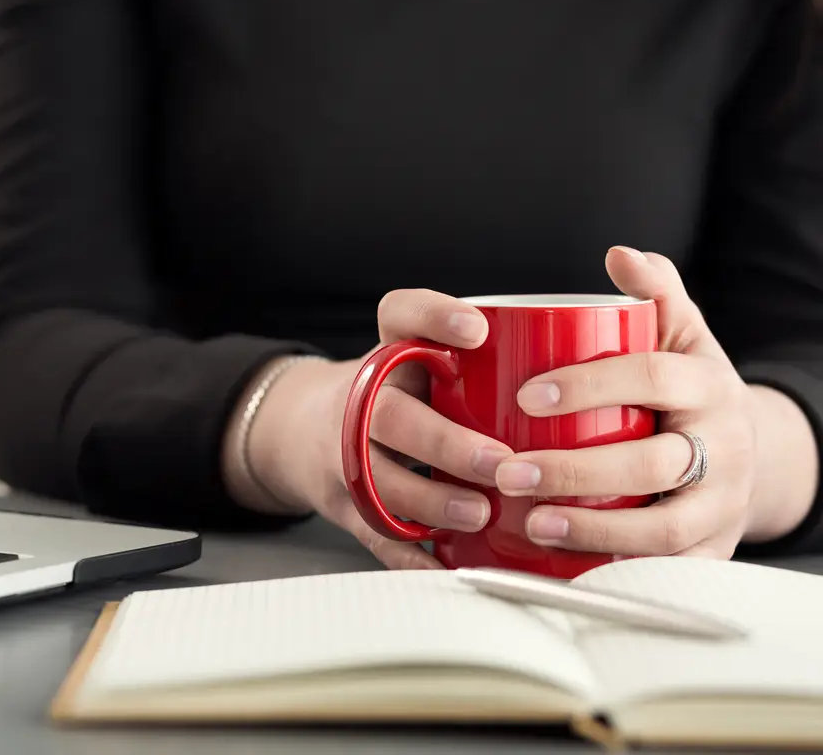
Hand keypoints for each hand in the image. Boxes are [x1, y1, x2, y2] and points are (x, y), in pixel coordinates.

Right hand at [225, 289, 513, 569]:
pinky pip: (375, 534)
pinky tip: (449, 565)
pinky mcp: (345, 505)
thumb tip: (578, 381)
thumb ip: (479, 362)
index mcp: (387, 354)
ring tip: (480, 514)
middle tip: (500, 461)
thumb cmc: (389, 394)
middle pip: (391, 416)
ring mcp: (346, 455)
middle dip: (446, 442)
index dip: (435, 318)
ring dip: (431, 500)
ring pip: (380, 481)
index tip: (477, 331)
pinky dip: (413, 556)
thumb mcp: (416, 358)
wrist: (303, 429)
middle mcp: (360, 400)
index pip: (400, 315)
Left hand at [494, 246, 757, 559]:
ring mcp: (722, 504)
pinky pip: (665, 572)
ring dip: (592, 530)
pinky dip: (614, 571)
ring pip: (663, 527)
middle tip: (508, 472)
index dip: (592, 385)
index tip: (526, 396)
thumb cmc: (688, 391)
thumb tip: (620, 254)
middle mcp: (724, 446)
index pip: (654, 378)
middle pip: (654, 461)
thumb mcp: (680, 336)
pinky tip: (561, 567)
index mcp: (709, 385)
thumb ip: (654, 293)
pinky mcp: (711, 551)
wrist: (746, 454)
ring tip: (529, 524)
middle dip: (576, 470)